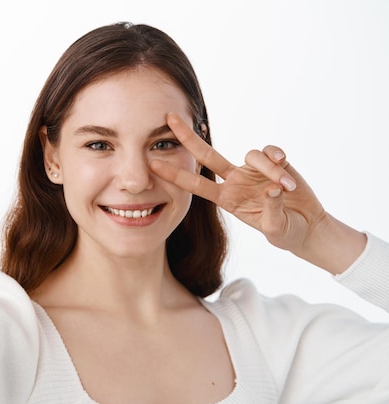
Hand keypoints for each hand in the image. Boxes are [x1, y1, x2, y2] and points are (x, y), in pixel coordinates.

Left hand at [150, 113, 327, 255]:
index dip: (175, 175)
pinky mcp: (273, 162)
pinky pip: (269, 151)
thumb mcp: (276, 228)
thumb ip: (272, 210)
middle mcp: (235, 181)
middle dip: (187, 137)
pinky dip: (277, 157)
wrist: (307, 226)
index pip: (195, 185)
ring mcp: (252, 170)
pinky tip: (286, 166)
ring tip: (286, 187)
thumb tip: (271, 188)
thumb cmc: (286, 231)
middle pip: (207, 154)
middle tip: (168, 117)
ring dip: (269, 169)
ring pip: (251, 155)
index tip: (152, 164)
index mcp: (227, 199)